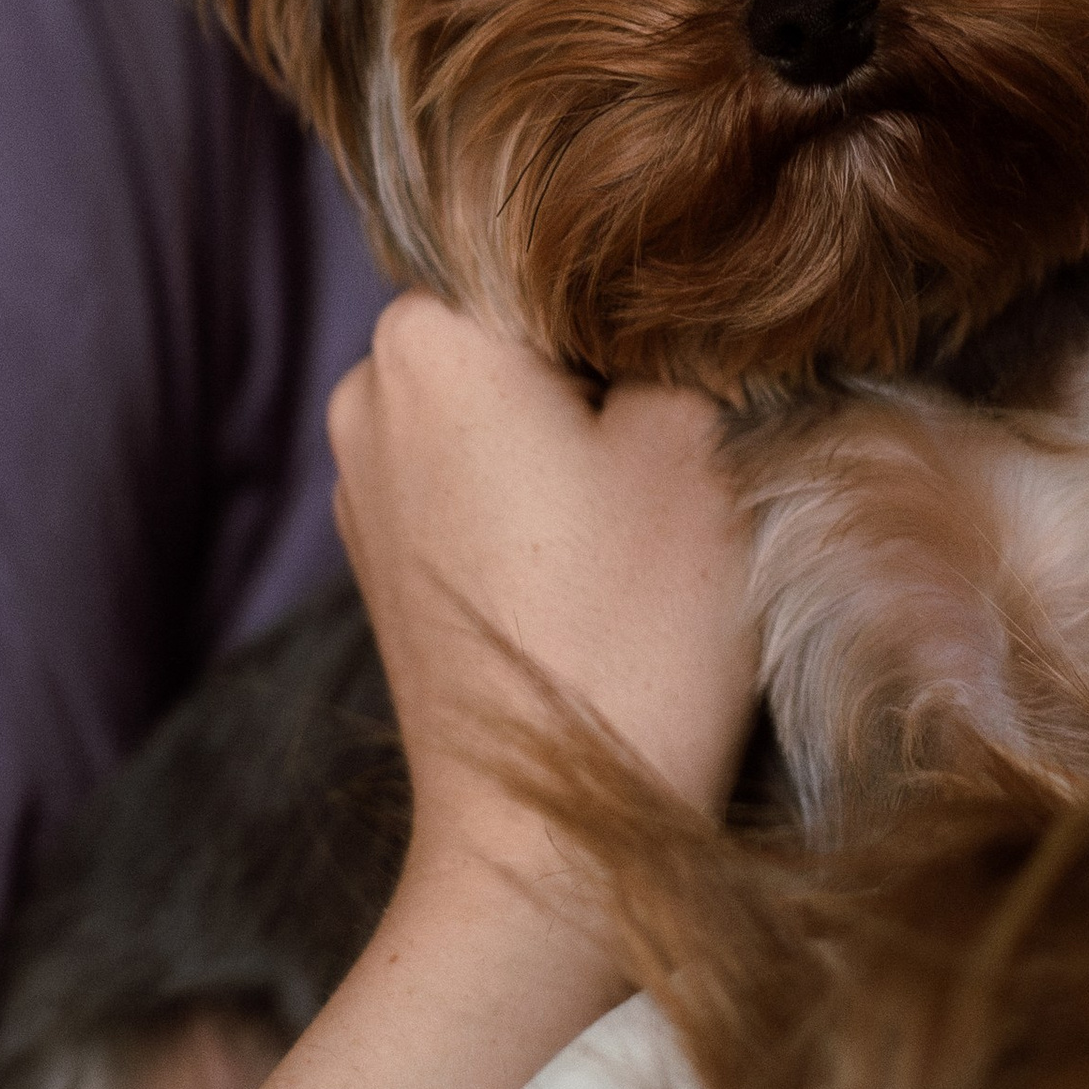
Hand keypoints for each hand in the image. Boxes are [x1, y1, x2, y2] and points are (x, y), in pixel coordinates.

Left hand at [328, 294, 755, 870]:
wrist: (546, 845)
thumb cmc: (630, 638)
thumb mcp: (702, 446)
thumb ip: (694, 334)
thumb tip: (700, 295)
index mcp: (428, 334)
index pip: (565, 243)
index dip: (663, 285)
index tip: (724, 346)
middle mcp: (369, 387)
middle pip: (531, 319)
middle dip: (618, 357)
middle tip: (707, 425)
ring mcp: (364, 478)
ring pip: (509, 397)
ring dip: (586, 427)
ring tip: (660, 501)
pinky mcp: (387, 556)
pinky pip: (479, 473)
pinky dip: (545, 491)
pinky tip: (612, 550)